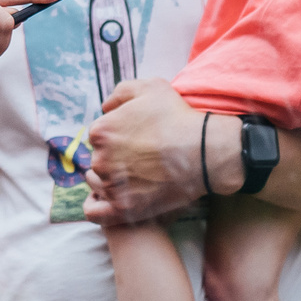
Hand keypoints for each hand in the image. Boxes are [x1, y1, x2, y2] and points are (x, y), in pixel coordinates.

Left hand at [83, 79, 209, 225]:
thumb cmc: (178, 118)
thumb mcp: (150, 87)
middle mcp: (100, 159)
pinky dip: (99, 207)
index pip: (100, 137)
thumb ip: (120, 93)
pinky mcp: (123, 209)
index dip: (117, 138)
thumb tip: (105, 107)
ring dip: (113, 181)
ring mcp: (110, 186)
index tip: (135, 141)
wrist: (204, 152)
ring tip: (138, 178)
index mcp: (101, 131)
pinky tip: (114, 200)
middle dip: (115, 158)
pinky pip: (95, 213)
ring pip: (100, 184)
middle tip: (140, 159)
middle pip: (99, 160)